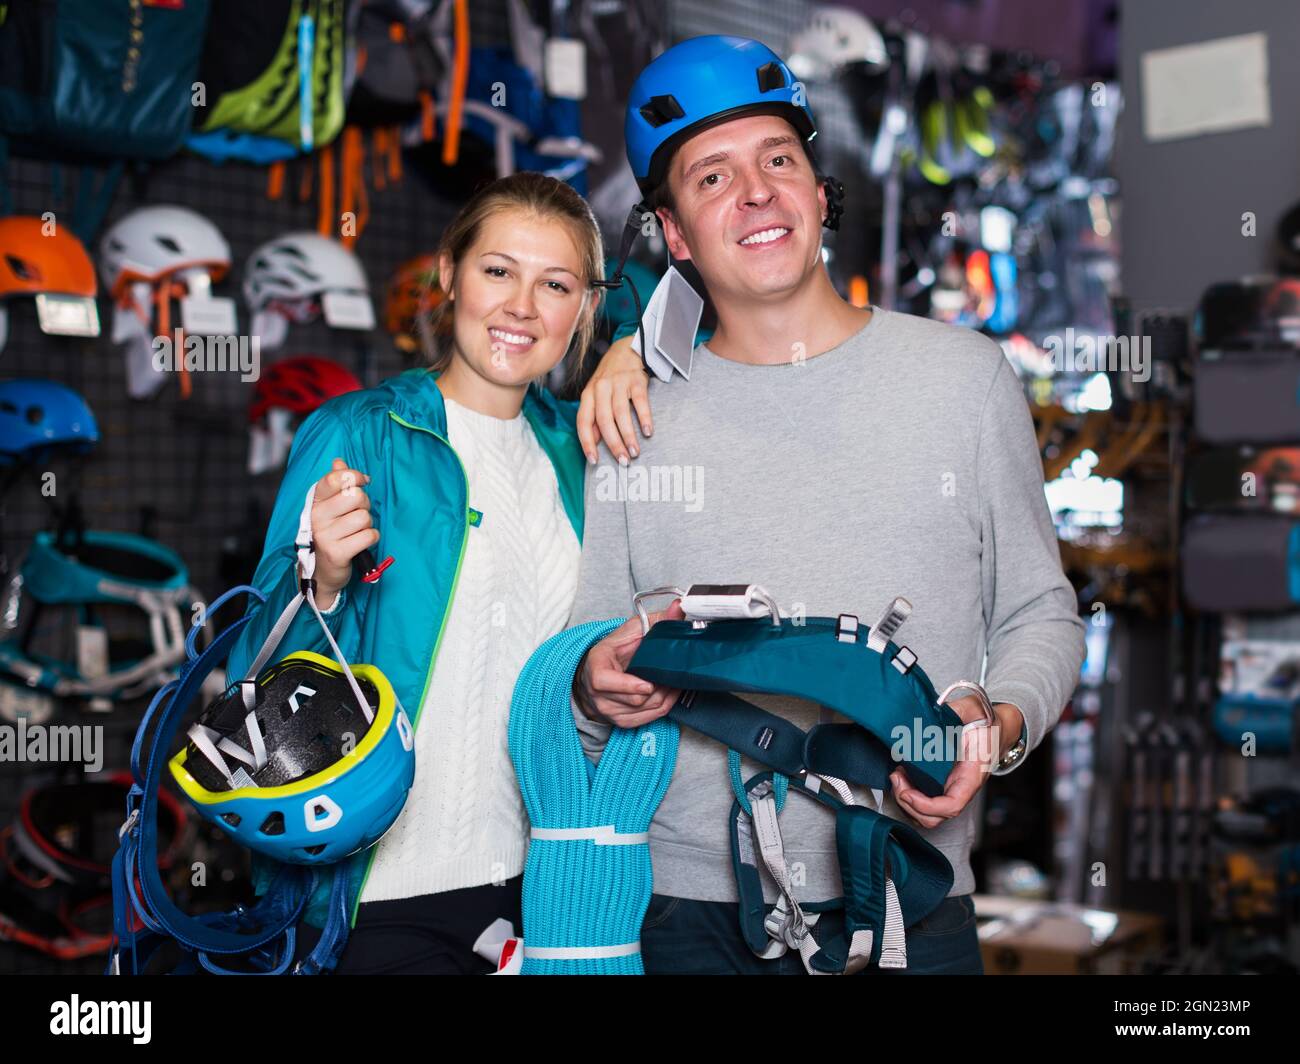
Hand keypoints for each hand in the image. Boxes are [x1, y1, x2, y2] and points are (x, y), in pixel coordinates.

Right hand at [309, 458, 378, 606]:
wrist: (321, 572)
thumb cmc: (331, 534)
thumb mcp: (329, 508)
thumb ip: (335, 484)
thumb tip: (338, 461)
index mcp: (315, 502)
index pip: (335, 478)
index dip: (355, 477)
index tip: (362, 482)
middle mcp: (317, 517)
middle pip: (356, 496)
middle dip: (365, 505)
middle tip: (358, 515)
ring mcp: (325, 535)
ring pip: (364, 518)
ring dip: (367, 525)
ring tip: (357, 532)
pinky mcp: (337, 553)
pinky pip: (368, 536)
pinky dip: (371, 539)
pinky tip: (360, 543)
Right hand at [574, 600, 684, 727]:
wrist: (600, 673)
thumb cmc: (616, 651)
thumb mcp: (632, 630)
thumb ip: (658, 619)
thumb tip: (679, 606)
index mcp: (595, 668)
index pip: (604, 683)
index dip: (628, 685)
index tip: (648, 683)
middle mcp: (598, 694)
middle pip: (635, 699)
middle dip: (658, 686)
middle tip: (671, 672)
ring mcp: (610, 711)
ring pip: (647, 709)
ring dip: (665, 694)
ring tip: (670, 678)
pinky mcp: (622, 722)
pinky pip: (652, 717)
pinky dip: (665, 704)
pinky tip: (668, 690)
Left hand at [577, 334, 652, 464]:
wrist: (626, 349)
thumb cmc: (610, 379)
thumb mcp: (596, 395)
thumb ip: (594, 417)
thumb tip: (595, 441)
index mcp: (588, 395)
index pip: (583, 422)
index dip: (587, 442)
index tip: (594, 460)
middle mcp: (600, 388)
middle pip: (604, 420)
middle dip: (613, 443)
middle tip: (622, 461)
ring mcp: (618, 383)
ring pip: (620, 413)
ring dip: (628, 435)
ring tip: (635, 452)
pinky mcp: (636, 380)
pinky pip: (640, 402)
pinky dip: (645, 418)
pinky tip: (648, 432)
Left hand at [888, 697, 1022, 828]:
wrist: (995, 729)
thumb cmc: (986, 723)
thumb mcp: (975, 711)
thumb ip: (958, 710)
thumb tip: (936, 711)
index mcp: (972, 776)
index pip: (951, 805)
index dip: (927, 805)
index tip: (908, 792)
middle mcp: (960, 788)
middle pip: (934, 817)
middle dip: (909, 803)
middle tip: (896, 777)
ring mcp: (949, 789)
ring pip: (925, 814)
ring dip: (905, 801)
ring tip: (896, 775)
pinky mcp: (940, 785)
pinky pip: (922, 802)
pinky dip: (907, 795)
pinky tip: (902, 774)